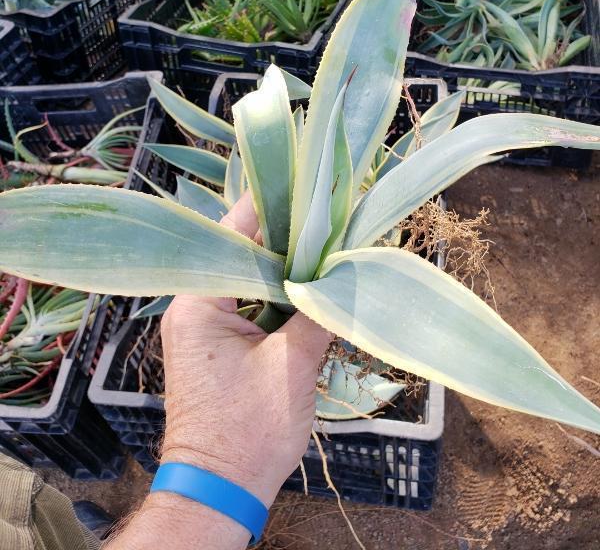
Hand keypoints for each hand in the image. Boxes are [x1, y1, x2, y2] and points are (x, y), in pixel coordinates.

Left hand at [159, 192, 331, 506]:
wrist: (221, 490)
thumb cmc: (249, 431)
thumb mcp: (292, 365)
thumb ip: (317, 312)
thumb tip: (343, 276)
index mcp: (198, 302)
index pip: (232, 235)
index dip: (270, 209)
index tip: (305, 188)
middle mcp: (191, 307)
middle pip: (238, 254)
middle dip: (282, 239)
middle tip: (325, 217)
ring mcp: (200, 327)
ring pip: (244, 280)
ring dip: (280, 269)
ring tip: (322, 246)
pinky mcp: (214, 346)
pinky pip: (245, 304)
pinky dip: (274, 295)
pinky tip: (306, 288)